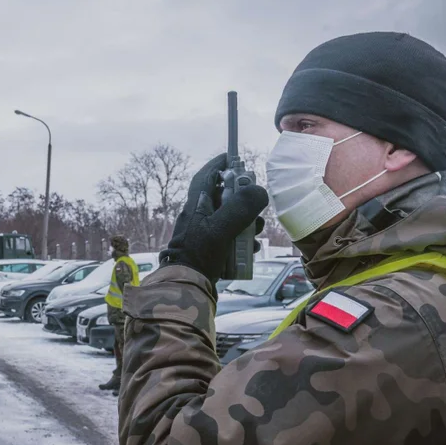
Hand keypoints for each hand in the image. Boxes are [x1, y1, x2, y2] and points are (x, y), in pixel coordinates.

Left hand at [161, 153, 268, 282]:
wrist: (186, 288)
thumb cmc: (199, 255)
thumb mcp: (221, 228)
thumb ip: (241, 207)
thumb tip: (259, 190)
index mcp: (196, 205)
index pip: (206, 177)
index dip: (219, 165)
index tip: (233, 157)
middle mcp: (199, 217)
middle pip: (224, 198)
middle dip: (244, 200)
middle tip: (257, 205)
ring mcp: (205, 234)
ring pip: (231, 220)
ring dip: (248, 223)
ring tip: (257, 231)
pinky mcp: (211, 251)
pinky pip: (231, 240)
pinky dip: (243, 242)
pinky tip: (252, 249)